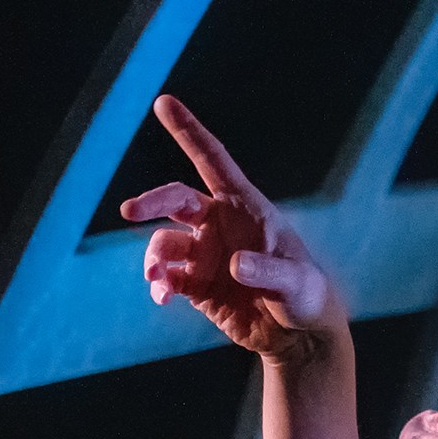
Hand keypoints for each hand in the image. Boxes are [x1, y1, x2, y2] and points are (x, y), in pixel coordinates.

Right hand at [119, 95, 342, 362]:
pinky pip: (164, 277)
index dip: (189, 131)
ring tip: (157, 277)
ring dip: (153, 257)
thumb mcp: (296, 283)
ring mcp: (205, 254)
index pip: (213, 161)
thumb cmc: (307, 297)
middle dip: (151, 201)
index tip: (163, 102)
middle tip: (130, 211)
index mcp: (246, 208)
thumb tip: (234, 264)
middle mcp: (220, 225)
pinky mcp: (196, 285)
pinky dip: (158, 283)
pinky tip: (162, 296)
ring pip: (163, 243)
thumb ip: (269, 271)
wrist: (299, 336)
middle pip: (174, 199)